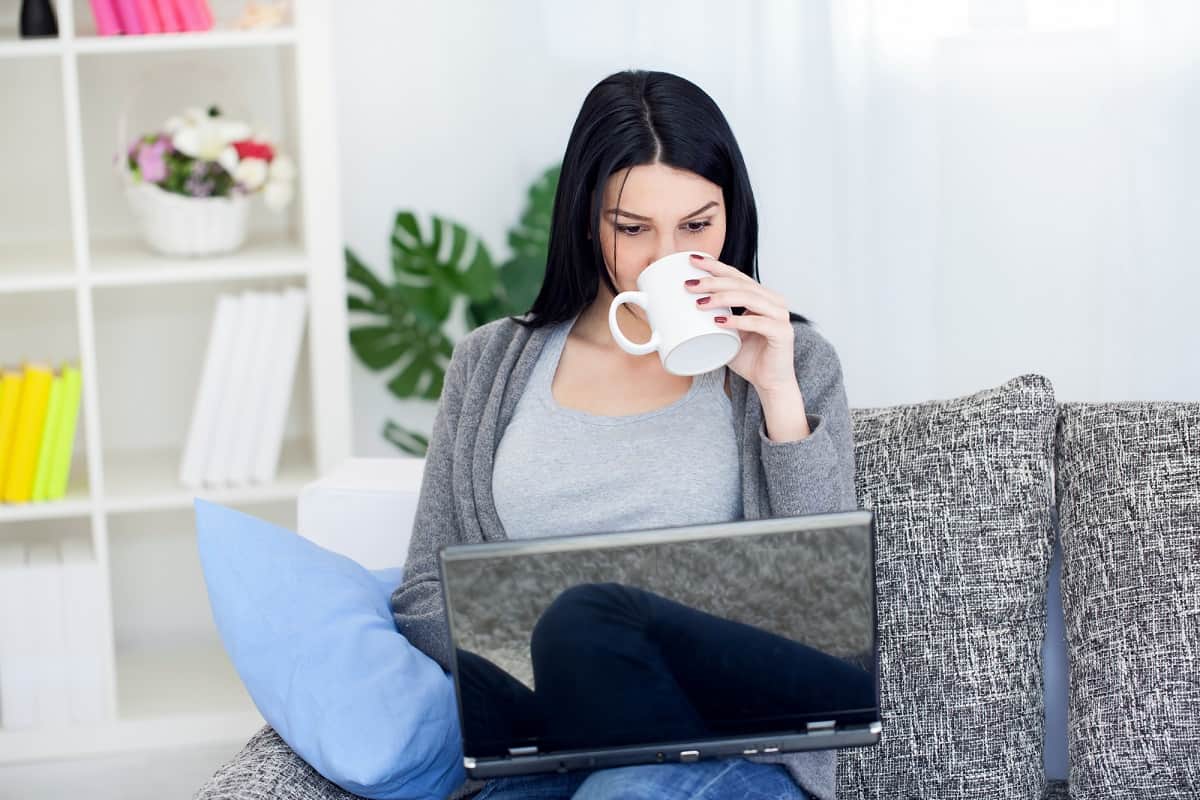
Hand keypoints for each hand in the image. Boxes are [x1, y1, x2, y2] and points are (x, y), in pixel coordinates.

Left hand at [684, 253, 797, 396]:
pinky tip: (721, 321)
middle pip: (740, 283)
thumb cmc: (748, 357)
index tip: (693, 260)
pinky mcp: (782, 333)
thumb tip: (679, 311)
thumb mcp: (725, 334)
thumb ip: (712, 319)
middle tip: (690, 285)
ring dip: (722, 298)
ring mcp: (780, 316)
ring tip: (700, 303)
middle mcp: (773, 301)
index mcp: (761, 296)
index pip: (736, 275)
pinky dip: (739, 321)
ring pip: (749, 298)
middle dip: (713, 281)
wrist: (770, 383)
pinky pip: (759, 323)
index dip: (715, 266)